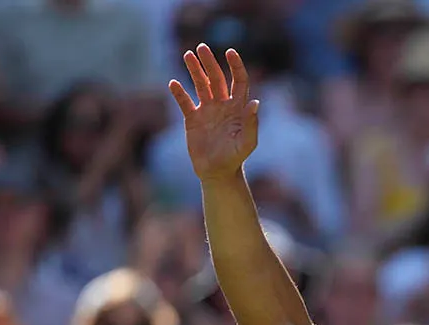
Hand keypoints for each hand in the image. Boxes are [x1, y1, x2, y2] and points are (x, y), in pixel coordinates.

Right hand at [169, 45, 258, 181]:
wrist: (218, 172)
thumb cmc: (236, 158)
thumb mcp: (247, 143)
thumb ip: (252, 123)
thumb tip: (255, 102)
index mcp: (237, 108)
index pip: (238, 81)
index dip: (236, 66)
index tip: (230, 52)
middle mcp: (222, 105)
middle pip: (217, 78)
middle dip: (209, 63)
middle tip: (201, 48)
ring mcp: (207, 111)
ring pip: (200, 85)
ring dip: (194, 70)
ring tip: (188, 55)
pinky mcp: (193, 119)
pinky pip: (185, 102)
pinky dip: (179, 93)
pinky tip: (173, 83)